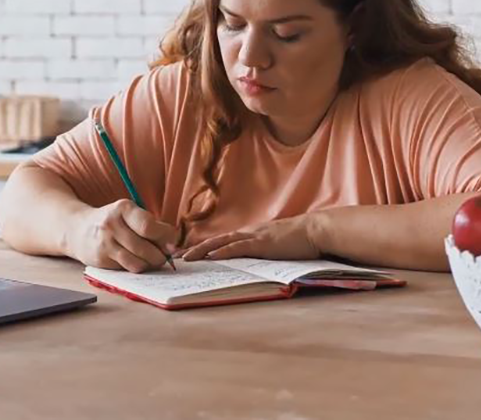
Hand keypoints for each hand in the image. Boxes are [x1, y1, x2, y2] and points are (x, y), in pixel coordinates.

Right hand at [71, 199, 179, 272]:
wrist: (78, 230)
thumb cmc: (114, 222)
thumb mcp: (129, 214)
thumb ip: (151, 225)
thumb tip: (173, 244)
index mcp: (123, 208)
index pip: (148, 226)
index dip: (166, 237)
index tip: (172, 242)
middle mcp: (112, 224)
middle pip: (145, 247)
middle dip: (160, 255)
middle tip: (164, 255)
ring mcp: (105, 243)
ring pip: (138, 262)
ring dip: (150, 264)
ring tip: (152, 259)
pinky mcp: (101, 260)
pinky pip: (128, 269)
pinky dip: (138, 267)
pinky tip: (138, 261)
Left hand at [180, 214, 320, 261]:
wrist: (315, 230)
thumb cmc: (299, 240)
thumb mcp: (275, 246)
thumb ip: (261, 251)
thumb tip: (251, 263)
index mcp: (250, 235)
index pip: (222, 241)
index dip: (204, 247)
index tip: (187, 254)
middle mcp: (248, 233)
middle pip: (216, 240)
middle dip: (195, 249)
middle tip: (177, 257)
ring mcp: (254, 237)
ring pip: (222, 242)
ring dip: (203, 250)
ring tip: (187, 257)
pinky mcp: (263, 243)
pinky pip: (239, 248)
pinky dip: (224, 251)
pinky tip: (212, 256)